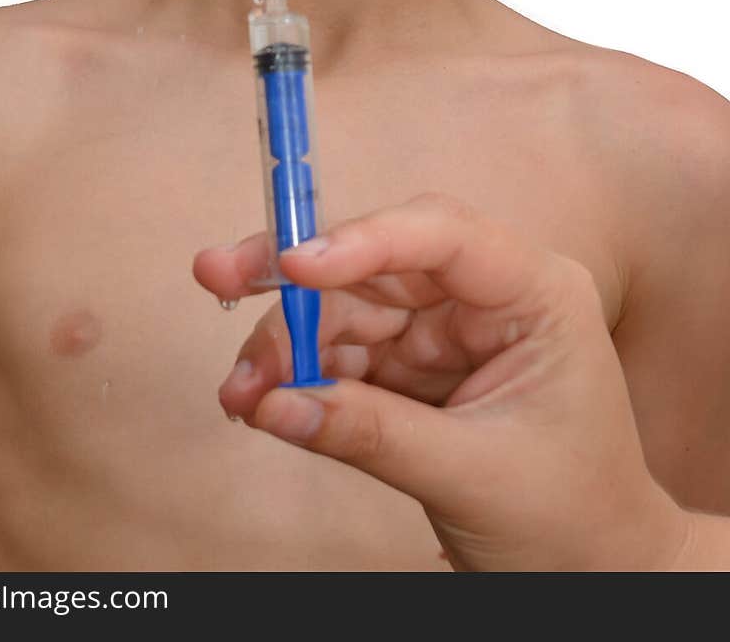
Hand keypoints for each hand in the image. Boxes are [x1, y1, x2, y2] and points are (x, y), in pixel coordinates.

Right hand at [194, 193, 689, 571]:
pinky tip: (260, 398)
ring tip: (239, 392)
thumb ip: (372, 433)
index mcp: (535, 293)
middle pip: (375, 261)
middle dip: (294, 281)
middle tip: (215, 275)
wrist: (595, 573)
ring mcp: (447, 328)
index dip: (363, 239)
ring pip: (347, 307)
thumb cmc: (570, 518)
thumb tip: (276, 403)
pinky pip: (344, 355)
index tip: (293, 264)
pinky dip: (298, 375)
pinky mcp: (416, 365)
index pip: (442, 237)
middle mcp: (487, 294)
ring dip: (284, 342)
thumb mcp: (473, 474)